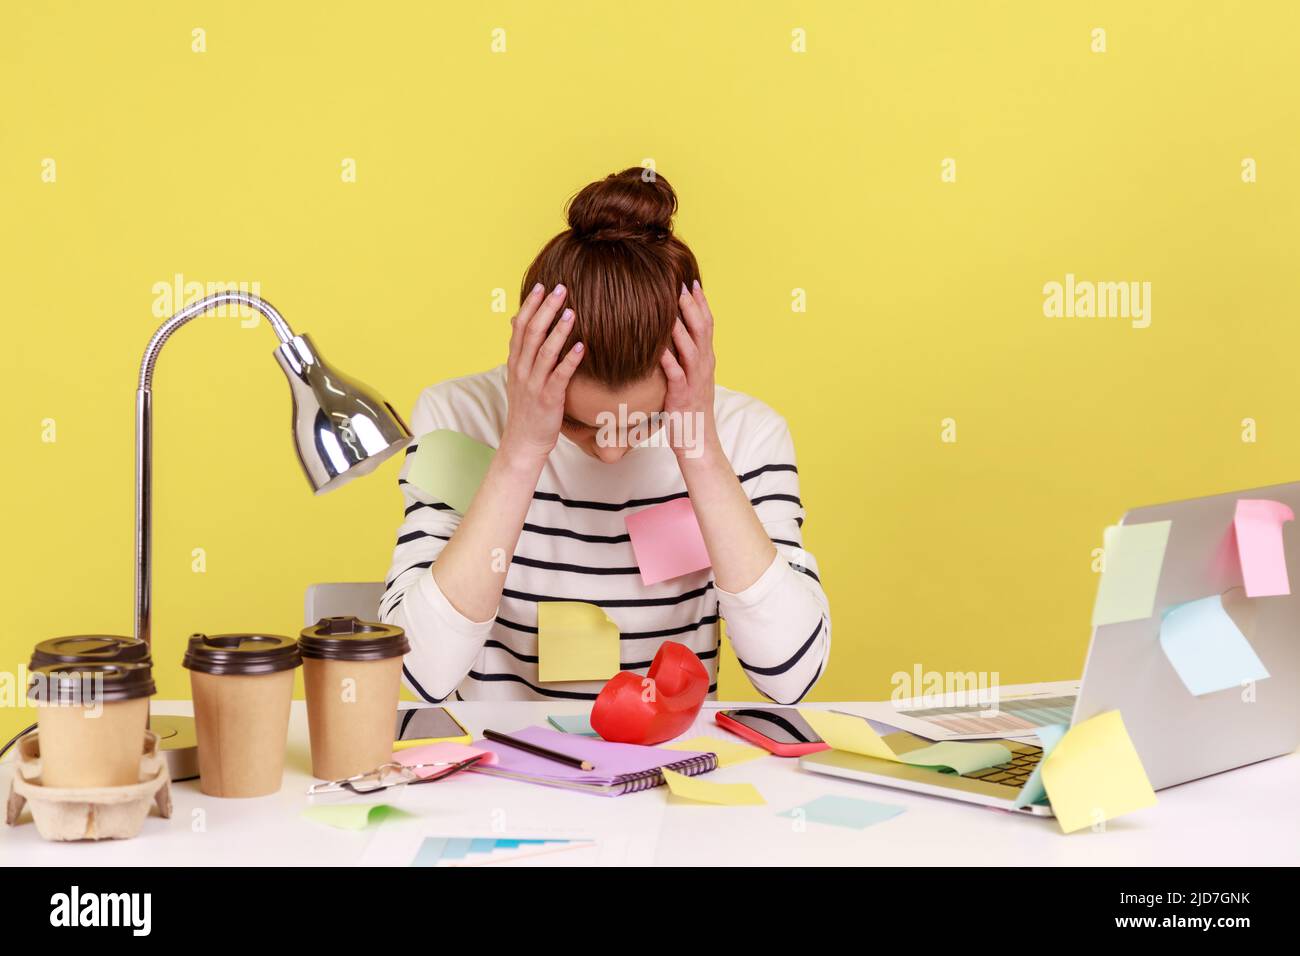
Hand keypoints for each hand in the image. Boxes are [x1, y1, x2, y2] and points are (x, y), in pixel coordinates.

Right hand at [500, 283, 584, 463]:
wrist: (523, 442)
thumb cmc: (527, 408)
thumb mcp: (519, 377)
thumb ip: (521, 350)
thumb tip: (517, 321)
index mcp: (515, 362)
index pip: (520, 327)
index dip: (530, 305)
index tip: (541, 285)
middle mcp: (521, 370)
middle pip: (532, 333)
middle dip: (545, 309)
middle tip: (560, 288)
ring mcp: (533, 384)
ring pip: (544, 352)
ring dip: (558, 330)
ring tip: (572, 312)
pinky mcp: (547, 399)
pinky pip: (559, 376)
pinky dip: (569, 360)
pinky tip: (581, 346)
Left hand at [661, 280, 718, 460]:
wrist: (698, 442)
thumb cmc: (690, 410)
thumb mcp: (691, 378)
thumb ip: (685, 357)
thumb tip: (673, 337)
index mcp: (706, 360)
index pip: (707, 325)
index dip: (700, 303)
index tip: (691, 282)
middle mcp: (704, 367)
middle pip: (701, 330)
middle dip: (692, 306)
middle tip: (681, 284)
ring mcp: (694, 381)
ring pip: (691, 348)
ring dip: (681, 327)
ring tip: (670, 307)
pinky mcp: (681, 396)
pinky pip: (676, 375)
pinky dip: (668, 360)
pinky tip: (658, 348)